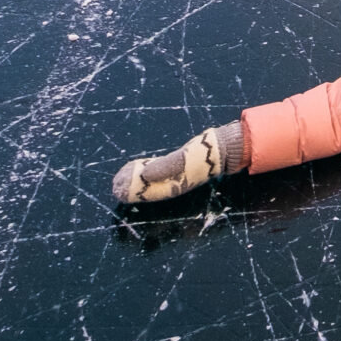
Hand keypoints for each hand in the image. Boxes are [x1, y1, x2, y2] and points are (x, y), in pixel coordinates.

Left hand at [111, 121, 244, 204]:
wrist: (225, 147)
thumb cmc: (208, 154)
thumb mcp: (186, 160)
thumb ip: (166, 167)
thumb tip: (144, 174)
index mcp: (174, 186)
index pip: (148, 192)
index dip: (133, 192)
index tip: (119, 190)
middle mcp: (174, 183)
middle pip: (148, 189)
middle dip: (131, 187)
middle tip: (114, 186)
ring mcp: (177, 176)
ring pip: (152, 181)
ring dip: (137, 180)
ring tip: (121, 178)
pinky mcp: (179, 166)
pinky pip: (159, 171)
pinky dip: (147, 170)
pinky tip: (138, 168)